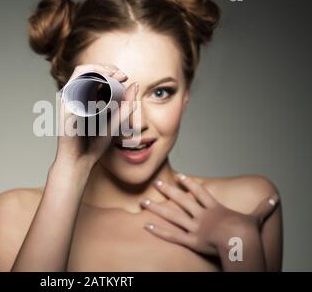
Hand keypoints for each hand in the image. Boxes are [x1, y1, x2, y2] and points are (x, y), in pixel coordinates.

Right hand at [55, 63, 137, 167]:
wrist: (80, 161)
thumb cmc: (94, 144)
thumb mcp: (116, 122)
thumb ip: (126, 105)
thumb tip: (135, 84)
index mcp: (87, 99)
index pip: (96, 75)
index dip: (110, 71)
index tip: (125, 78)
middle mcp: (77, 97)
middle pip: (88, 70)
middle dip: (106, 67)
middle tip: (121, 75)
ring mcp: (70, 100)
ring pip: (81, 72)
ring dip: (99, 70)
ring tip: (114, 76)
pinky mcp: (66, 105)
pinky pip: (75, 84)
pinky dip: (89, 80)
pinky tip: (103, 85)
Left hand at [141, 173, 279, 255]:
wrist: (241, 243)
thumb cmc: (248, 232)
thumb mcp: (256, 218)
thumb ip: (263, 208)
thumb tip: (275, 198)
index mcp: (215, 208)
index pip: (200, 192)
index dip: (189, 183)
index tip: (180, 176)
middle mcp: (201, 215)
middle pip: (181, 200)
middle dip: (168, 191)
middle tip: (156, 183)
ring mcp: (194, 227)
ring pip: (172, 215)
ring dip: (157, 208)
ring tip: (143, 201)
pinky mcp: (190, 241)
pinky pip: (172, 235)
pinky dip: (159, 231)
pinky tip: (146, 225)